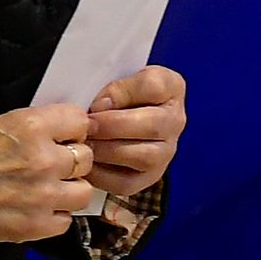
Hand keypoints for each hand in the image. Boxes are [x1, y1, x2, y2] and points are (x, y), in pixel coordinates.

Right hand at [0, 104, 96, 243]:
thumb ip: (31, 128)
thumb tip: (57, 132)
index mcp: (32, 127)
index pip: (79, 120)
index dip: (71, 129)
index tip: (61, 136)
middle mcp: (45, 160)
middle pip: (85, 158)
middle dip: (71, 161)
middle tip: (51, 166)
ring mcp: (44, 196)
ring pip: (84, 192)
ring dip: (68, 191)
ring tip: (48, 191)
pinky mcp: (37, 225)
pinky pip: (65, 221)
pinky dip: (54, 216)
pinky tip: (36, 210)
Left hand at [83, 65, 184, 195]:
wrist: (119, 118)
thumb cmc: (115, 95)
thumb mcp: (116, 76)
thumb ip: (112, 86)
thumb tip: (98, 107)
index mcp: (170, 87)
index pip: (154, 86)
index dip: (123, 93)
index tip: (98, 101)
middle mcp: (174, 120)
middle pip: (152, 125)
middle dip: (113, 126)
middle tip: (86, 126)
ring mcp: (166, 151)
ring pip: (144, 157)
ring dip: (108, 151)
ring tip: (85, 144)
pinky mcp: (149, 177)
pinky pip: (129, 183)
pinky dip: (103, 176)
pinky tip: (86, 164)